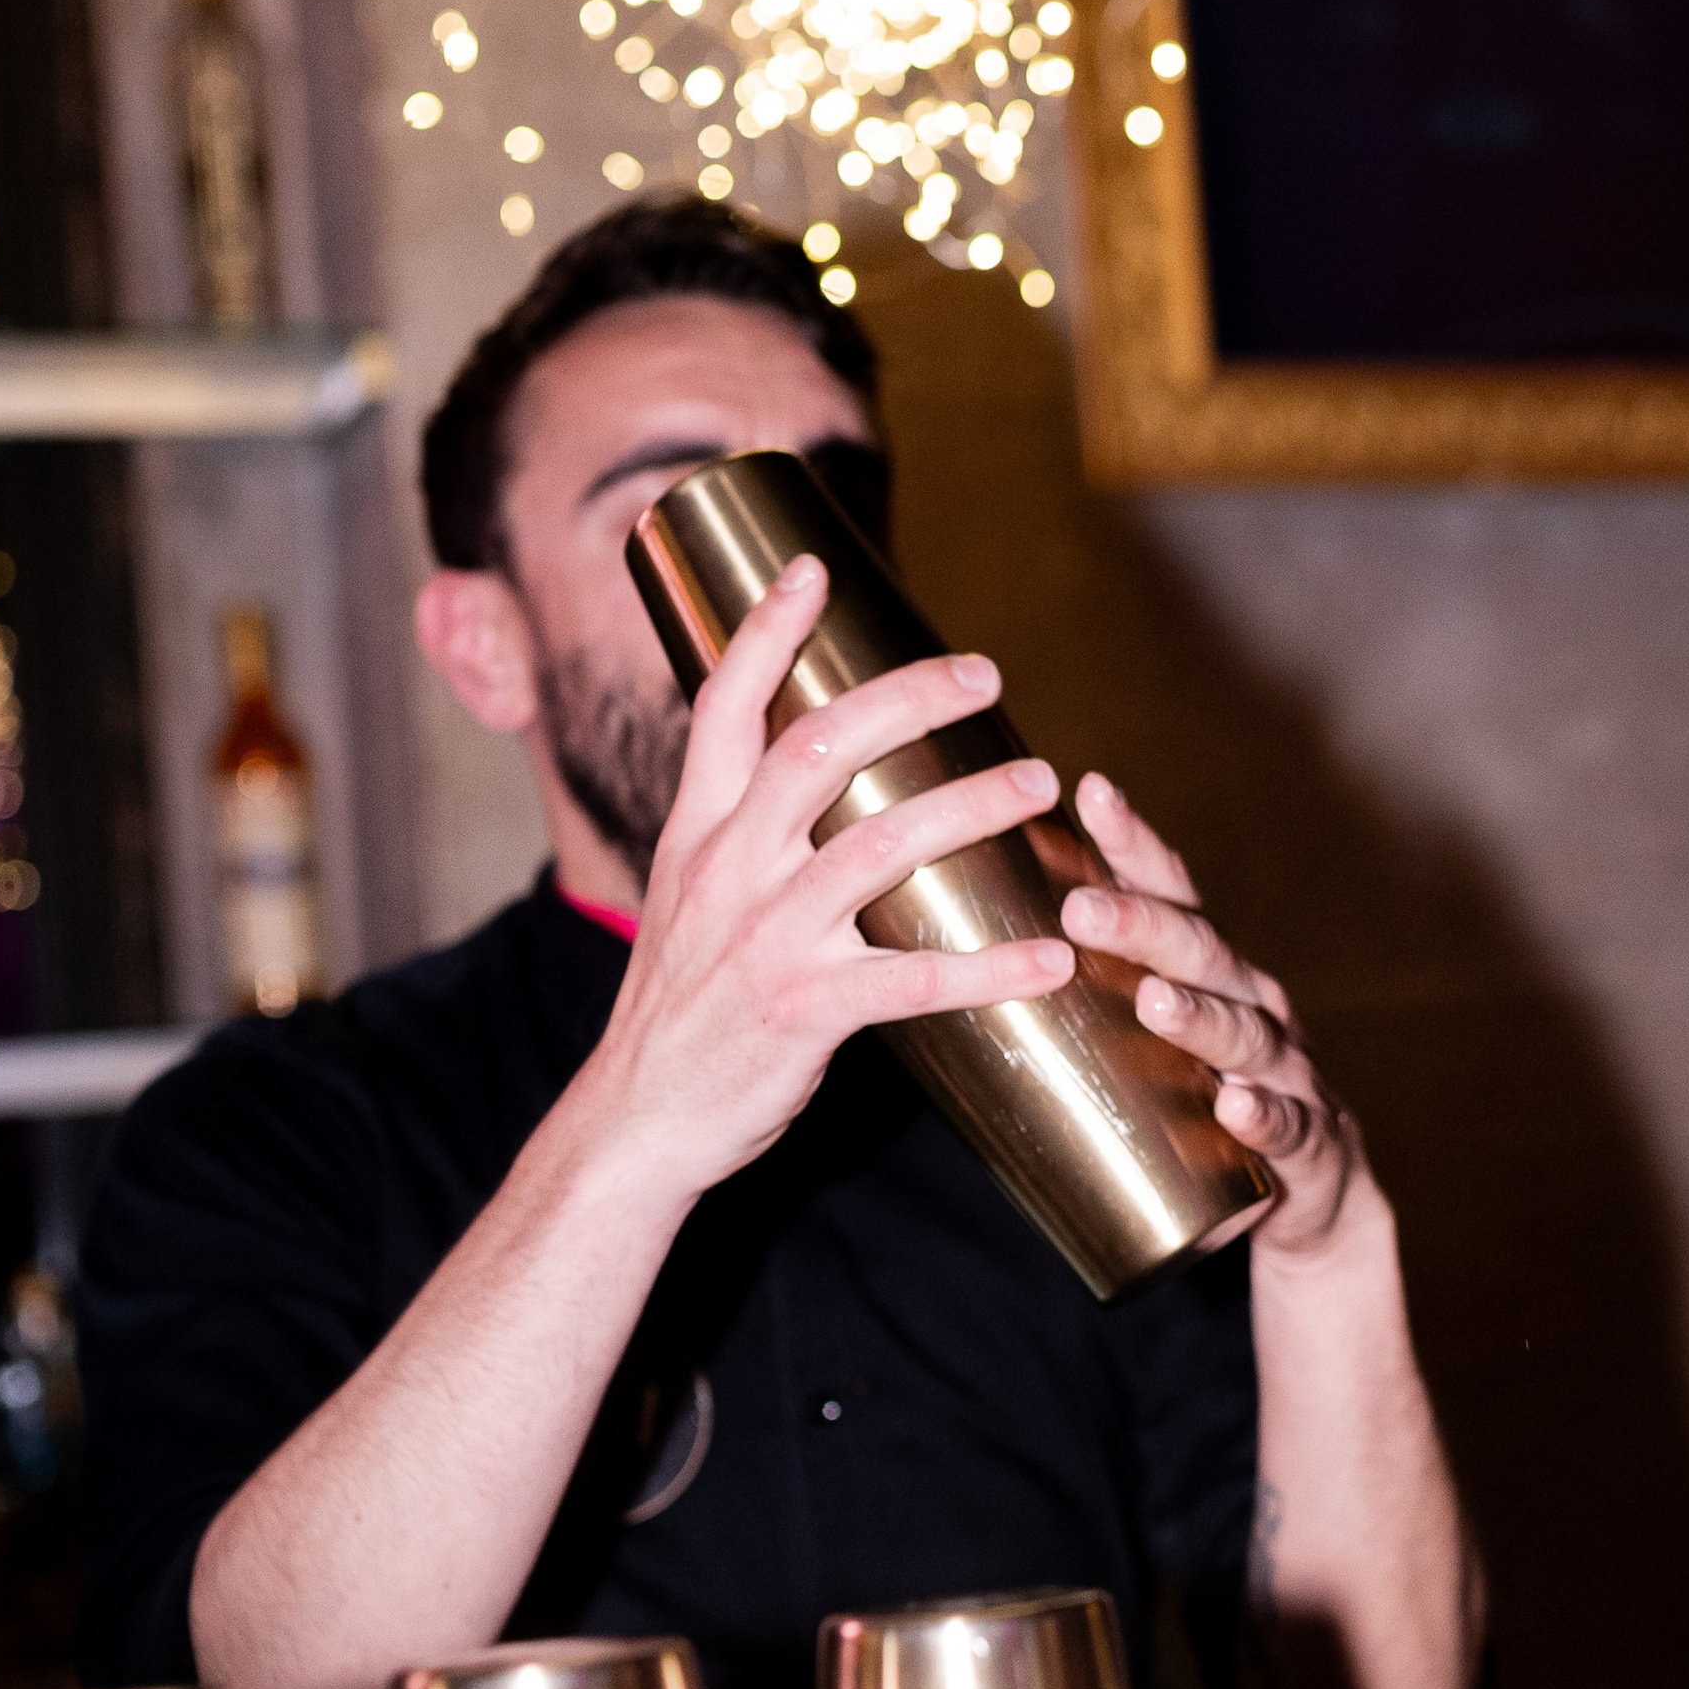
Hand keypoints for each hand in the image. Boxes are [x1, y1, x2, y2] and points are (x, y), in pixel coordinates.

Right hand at [583, 556, 1074, 1207]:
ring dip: (973, 805)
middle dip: (909, 696)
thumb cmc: (678, 1011)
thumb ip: (738, 837)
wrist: (636, 1121)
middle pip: (819, 746)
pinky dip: (992, 967)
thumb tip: (793, 780)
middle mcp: (727, 869)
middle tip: (984, 674)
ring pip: (882, 844)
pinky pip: (915, 979)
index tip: (810, 567)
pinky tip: (1052, 958)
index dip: (765, 631)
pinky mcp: (802, 1011)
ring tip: (1041, 785)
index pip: (721, 706)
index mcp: (696, 834)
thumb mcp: (685, 900)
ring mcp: (766, 938)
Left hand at [1061, 775, 1364, 1261]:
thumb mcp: (1150, 1036)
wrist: (1314, 1188)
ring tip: (1154, 1003)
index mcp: (1208, 968)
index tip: (1088, 789)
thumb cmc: (1205, 1096)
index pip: (1171, 893)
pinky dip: (1262, 1114)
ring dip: (1199, 1016)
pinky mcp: (1308, 1140)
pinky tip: (1234, 1107)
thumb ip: (1089, 993)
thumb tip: (966, 954)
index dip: (1132, 842)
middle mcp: (1251, 1000)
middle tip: (1081, 910)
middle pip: (1200, 952)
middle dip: (1145, 927)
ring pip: (1244, 1032)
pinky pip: (1287, 1124)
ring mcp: (1285, 1067)